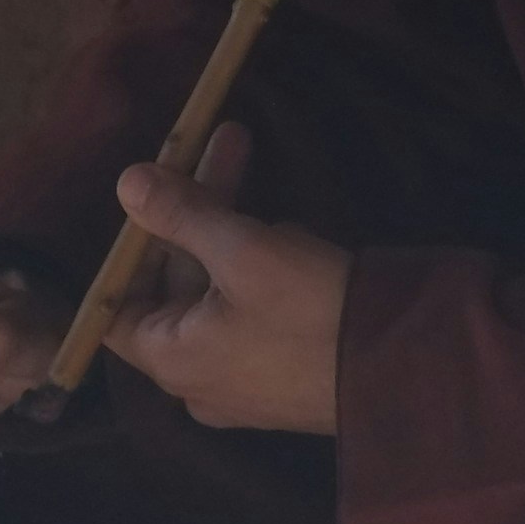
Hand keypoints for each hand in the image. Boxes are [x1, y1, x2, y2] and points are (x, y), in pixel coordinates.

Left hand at [106, 124, 349, 434]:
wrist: (409, 368)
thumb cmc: (313, 312)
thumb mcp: (246, 251)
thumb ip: (183, 214)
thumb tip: (126, 181)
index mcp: (171, 360)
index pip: (114, 306)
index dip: (127, 247)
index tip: (152, 194)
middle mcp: (197, 381)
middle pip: (177, 285)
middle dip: (202, 212)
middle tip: (231, 139)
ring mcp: (243, 384)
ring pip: (221, 295)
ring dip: (241, 237)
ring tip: (284, 209)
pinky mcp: (285, 378)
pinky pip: (256, 317)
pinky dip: (266, 275)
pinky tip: (299, 243)